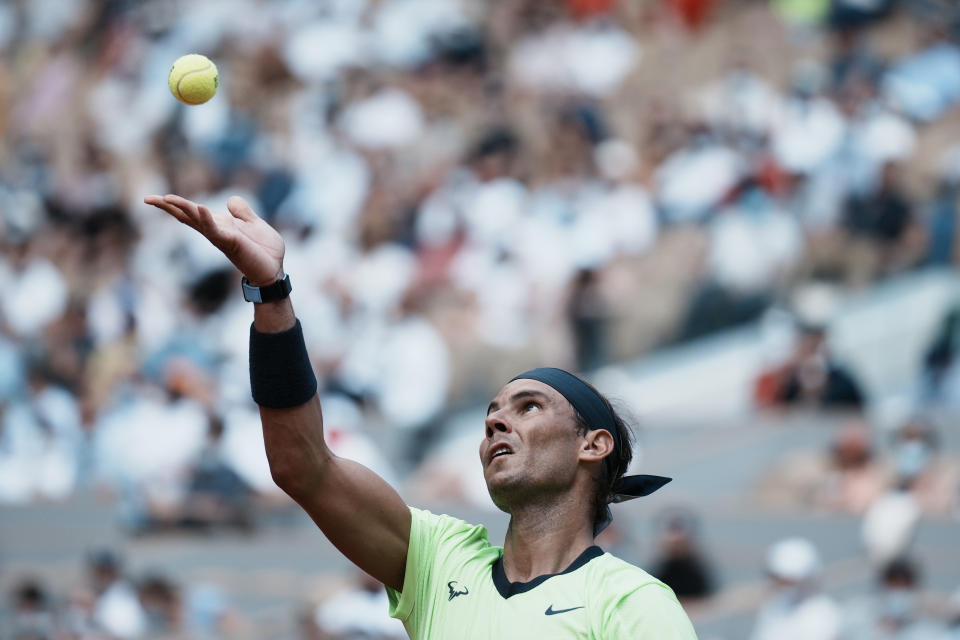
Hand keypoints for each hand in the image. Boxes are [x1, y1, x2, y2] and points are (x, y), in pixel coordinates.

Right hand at [144, 194, 284, 285]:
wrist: (275, 269)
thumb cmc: (264, 250)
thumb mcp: (254, 224)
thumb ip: (242, 211)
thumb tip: (230, 200)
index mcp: (220, 224)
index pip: (193, 212)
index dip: (176, 204)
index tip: (155, 198)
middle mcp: (215, 231)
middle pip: (187, 216)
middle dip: (168, 207)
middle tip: (147, 198)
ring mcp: (221, 237)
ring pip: (196, 220)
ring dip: (182, 208)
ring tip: (167, 198)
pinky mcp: (231, 242)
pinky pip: (216, 230)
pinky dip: (207, 219)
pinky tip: (201, 207)